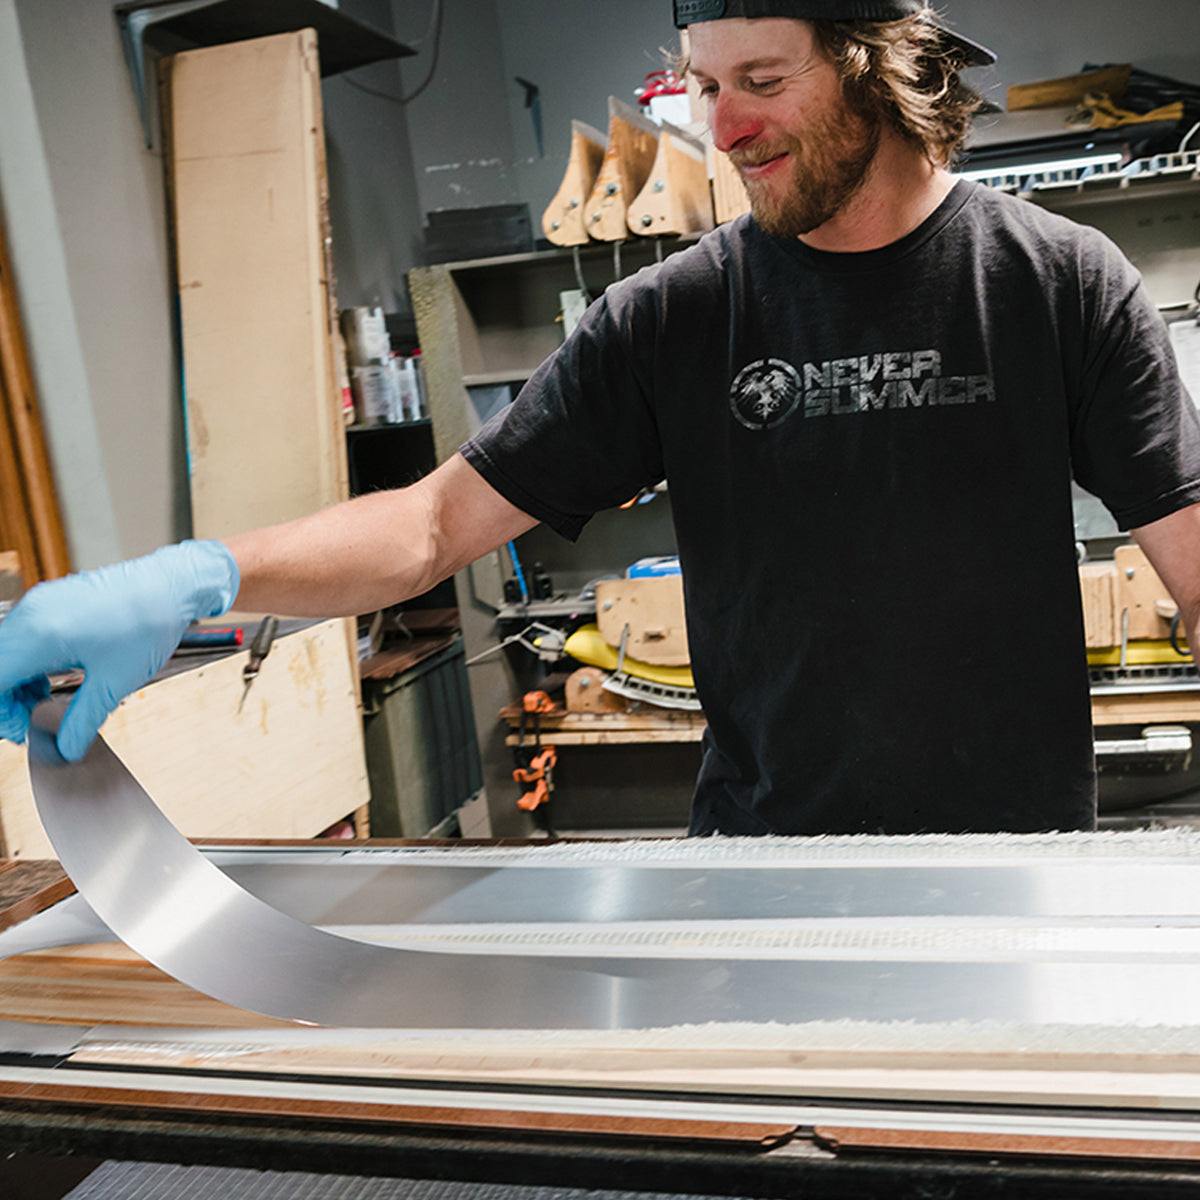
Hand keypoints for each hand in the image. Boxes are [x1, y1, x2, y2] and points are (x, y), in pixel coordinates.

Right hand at [0, 540, 239, 760]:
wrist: (170, 585)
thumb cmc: (147, 626)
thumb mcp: (114, 683)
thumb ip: (82, 720)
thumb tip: (65, 749)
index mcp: (40, 634)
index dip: (2, 712)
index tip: (22, 730)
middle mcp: (30, 614)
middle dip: (6, 699)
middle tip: (30, 722)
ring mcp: (37, 604)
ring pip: (4, 652)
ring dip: (14, 682)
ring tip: (43, 703)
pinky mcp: (48, 601)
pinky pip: (19, 637)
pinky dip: (25, 663)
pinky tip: (50, 680)